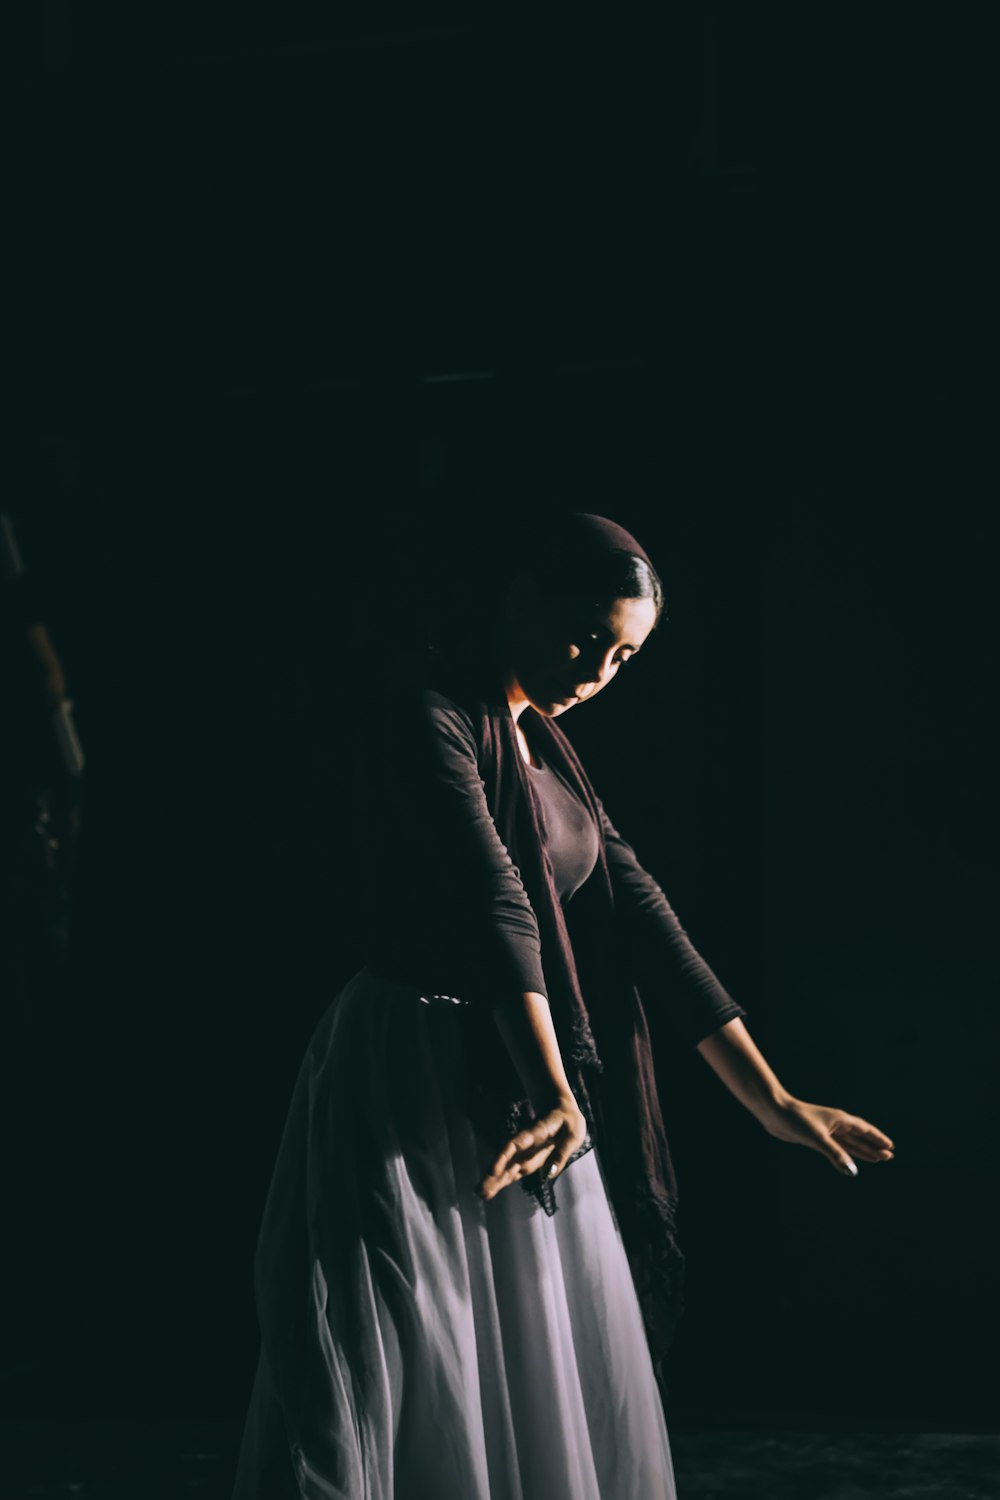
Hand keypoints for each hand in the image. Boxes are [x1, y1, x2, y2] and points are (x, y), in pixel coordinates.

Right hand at [476, 1094, 587, 1201]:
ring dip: (495, 1181)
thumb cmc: (569, 1121)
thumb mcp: (573, 1135)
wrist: (561, 1109)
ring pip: (508, 1167)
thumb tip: (550, 1174)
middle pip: (507, 1160)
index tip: (492, 1171)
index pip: (515, 1145)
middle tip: (479, 1191)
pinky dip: (503, 1180)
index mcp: (535, 1133)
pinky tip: (492, 1190)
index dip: (502, 1158)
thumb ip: (562, 1153)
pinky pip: (513, 1170)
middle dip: (493, 1175)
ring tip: (481, 1194)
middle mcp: (525, 1144)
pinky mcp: (527, 1157)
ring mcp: (524, 1151)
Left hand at [763, 1096, 894, 1176]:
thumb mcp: (818, 1138)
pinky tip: (852, 1161)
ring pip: (849, 1143)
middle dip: (873, 1147)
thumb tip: (852, 1172)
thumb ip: (836, 1155)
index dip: (877, 1138)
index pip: (864, 1129)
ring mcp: (826, 1131)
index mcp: (840, 1119)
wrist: (774, 1113)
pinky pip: (838, 1147)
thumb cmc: (796, 1120)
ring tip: (877, 1159)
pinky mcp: (816, 1137)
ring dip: (863, 1150)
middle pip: (859, 1137)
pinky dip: (847, 1153)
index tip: (890, 1146)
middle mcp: (836, 1124)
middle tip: (889, 1157)